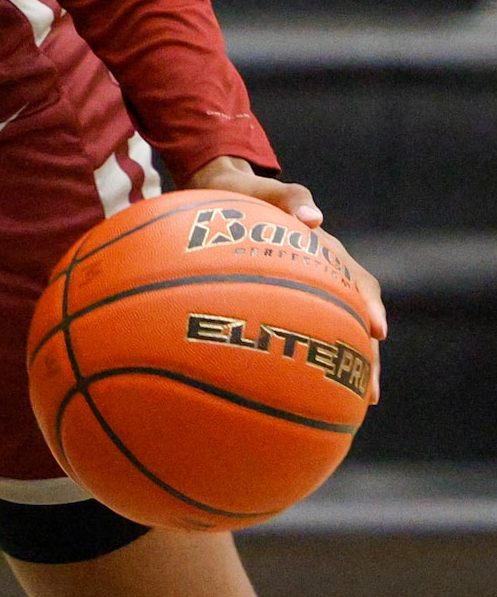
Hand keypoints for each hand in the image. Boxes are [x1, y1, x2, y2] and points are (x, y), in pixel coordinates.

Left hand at [187, 154, 386, 398]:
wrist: (218, 194)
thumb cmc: (243, 194)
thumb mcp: (264, 191)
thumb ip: (289, 198)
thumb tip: (314, 219)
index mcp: (325, 252)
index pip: (358, 283)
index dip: (370, 306)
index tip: (377, 331)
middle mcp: (324, 274)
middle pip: (355, 319)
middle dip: (367, 356)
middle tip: (371, 393)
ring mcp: (306, 289)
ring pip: (336, 332)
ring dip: (348, 365)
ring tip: (355, 405)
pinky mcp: (283, 301)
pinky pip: (306, 333)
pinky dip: (313, 359)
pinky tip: (305, 392)